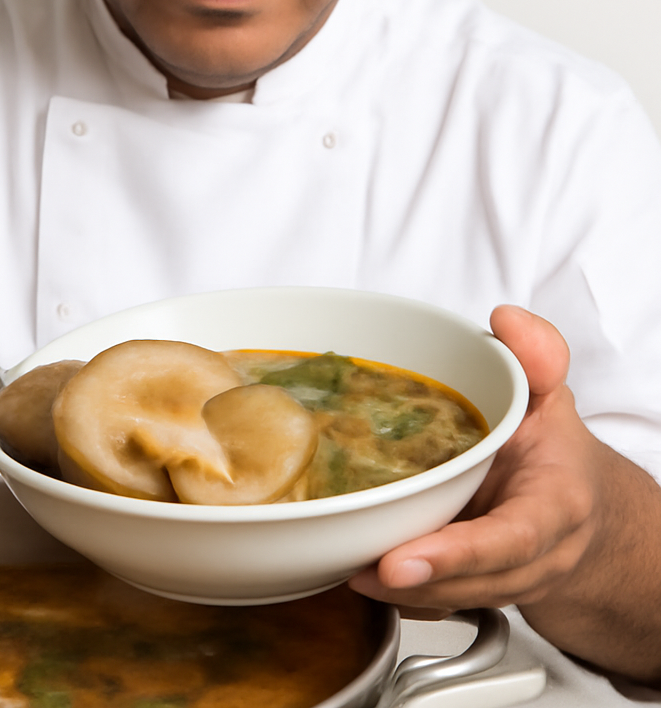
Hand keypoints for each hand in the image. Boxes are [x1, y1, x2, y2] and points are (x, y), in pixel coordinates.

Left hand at [349, 305, 660, 682]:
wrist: (582, 516)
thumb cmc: (557, 457)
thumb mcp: (554, 400)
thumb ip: (538, 359)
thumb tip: (507, 322)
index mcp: (553, 508)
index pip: (511, 540)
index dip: (458, 554)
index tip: (402, 559)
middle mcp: (530, 557)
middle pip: (474, 582)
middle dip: (417, 581)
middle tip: (361, 568)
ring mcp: (502, 583)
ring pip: (452, 601)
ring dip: (400, 594)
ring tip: (346, 568)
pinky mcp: (475, 593)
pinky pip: (438, 606)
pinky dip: (401, 598)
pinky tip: (358, 572)